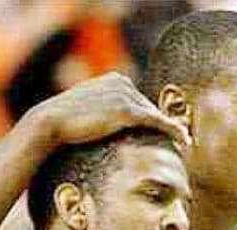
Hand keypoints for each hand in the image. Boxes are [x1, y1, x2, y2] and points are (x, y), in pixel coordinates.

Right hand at [33, 71, 190, 149]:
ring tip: (184, 142)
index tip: (161, 131)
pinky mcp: (127, 111)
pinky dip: (172, 130)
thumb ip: (101, 113)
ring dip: (170, 129)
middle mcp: (122, 82)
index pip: (138, 100)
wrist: (52, 122)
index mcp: (113, 79)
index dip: (149, 118)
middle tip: (179, 138)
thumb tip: (104, 127)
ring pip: (154, 115)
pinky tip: (184, 140)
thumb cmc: (62, 123)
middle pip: (148, 107)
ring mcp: (126, 95)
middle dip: (162, 124)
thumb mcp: (84, 112)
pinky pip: (156, 121)